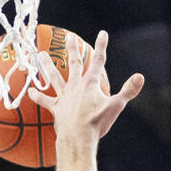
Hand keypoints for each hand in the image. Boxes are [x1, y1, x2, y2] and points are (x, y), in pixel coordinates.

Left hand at [26, 30, 143, 149]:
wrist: (78, 138)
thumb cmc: (97, 122)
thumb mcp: (116, 105)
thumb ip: (129, 90)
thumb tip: (140, 76)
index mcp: (90, 83)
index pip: (99, 60)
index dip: (101, 45)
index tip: (102, 33)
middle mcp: (76, 86)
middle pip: (74, 63)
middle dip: (72, 48)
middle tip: (69, 36)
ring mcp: (64, 96)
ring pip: (54, 77)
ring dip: (48, 65)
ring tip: (41, 54)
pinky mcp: (57, 108)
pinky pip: (45, 101)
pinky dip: (37, 97)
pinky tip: (29, 92)